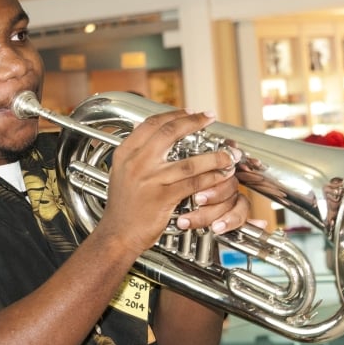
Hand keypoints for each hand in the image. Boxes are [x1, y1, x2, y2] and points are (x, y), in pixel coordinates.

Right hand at [99, 108, 256, 254]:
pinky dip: (210, 178)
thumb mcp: (120, 172)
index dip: (173, 114)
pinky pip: (193, 183)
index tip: (190, 111)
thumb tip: (152, 134)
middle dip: (194, 122)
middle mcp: (136, 163)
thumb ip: (135, 154)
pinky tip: (220, 175)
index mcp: (125, 153)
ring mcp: (150, 180)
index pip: (151, 124)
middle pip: (169, 133)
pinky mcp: (163, 198)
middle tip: (209, 117)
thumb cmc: (122, 206)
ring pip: (189, 162)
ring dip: (213, 157)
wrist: (117, 234)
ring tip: (226, 154)